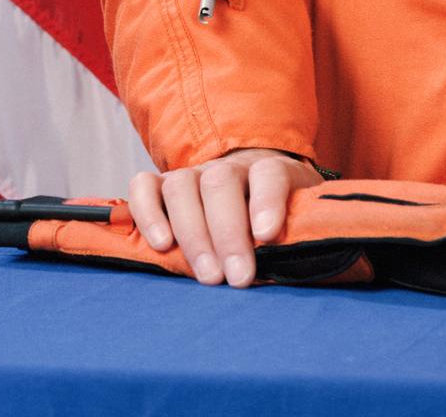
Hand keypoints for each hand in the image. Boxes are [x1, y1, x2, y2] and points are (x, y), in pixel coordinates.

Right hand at [128, 147, 321, 287]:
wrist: (249, 188)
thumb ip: (298, 232)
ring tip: (207, 274)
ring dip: (193, 233)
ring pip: (183, 185)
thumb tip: (301, 262)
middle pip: (222, 183)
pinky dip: (148, 213)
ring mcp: (193, 174)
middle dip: (228, 234)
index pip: (270, 174)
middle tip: (237, 278)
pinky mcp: (161, 186)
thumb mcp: (297, 217)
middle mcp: (228, 166)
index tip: (267, 235)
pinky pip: (144, 186)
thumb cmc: (276, 215)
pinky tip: (161, 245)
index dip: (268, 201)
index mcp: (269, 169)